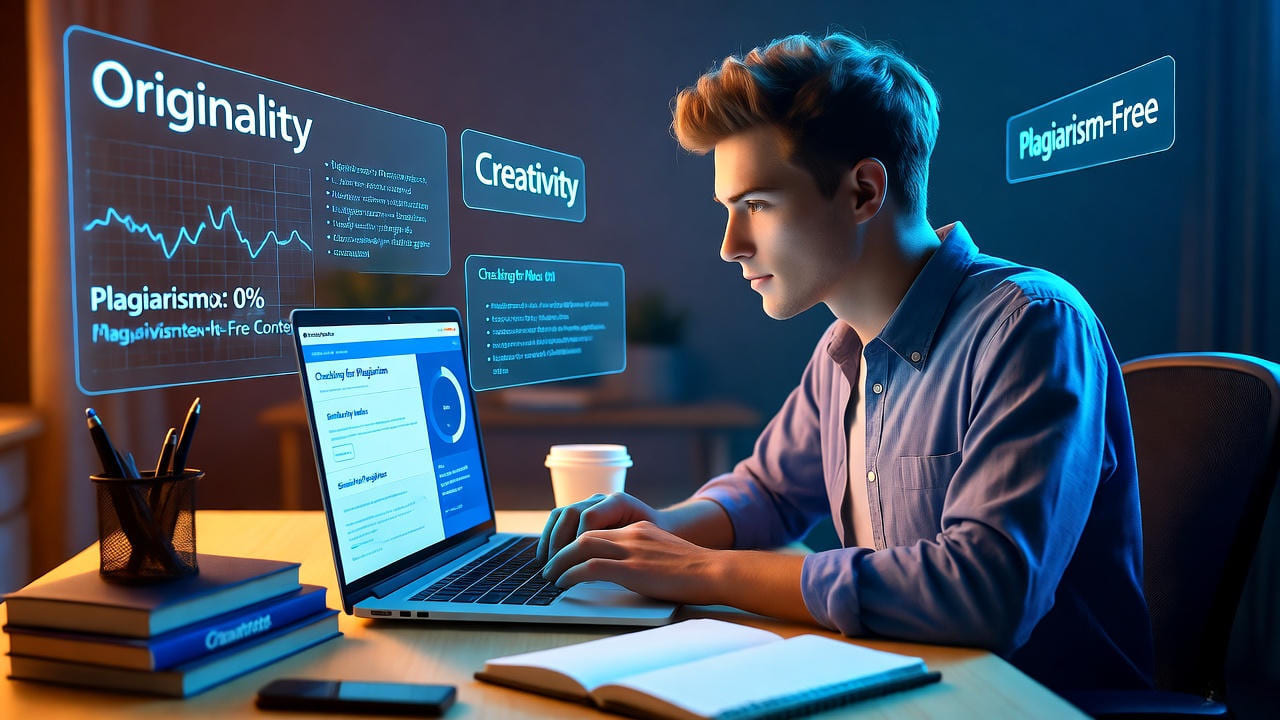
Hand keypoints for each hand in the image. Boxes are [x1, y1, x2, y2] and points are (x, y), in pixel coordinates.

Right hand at [535, 492, 659, 563]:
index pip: (589, 517)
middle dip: (559, 542)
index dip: (579, 540)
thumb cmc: (655, 539)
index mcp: (619, 502)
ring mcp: (590, 504)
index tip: (575, 563)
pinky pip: (559, 520)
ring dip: (550, 539)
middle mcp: (602, 499)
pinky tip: (545, 555)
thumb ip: (625, 547)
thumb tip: (600, 563)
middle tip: (554, 566)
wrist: (661, 527)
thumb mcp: (645, 544)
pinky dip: (549, 537)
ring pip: (561, 514)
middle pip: (571, 513)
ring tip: (546, 562)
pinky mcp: (581, 513)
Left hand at [541, 521, 724, 604]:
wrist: (714, 571)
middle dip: (561, 551)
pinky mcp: (631, 568)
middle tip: (548, 567)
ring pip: (581, 547)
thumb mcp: (665, 555)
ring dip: (560, 562)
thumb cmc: (696, 571)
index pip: (598, 530)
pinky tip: (563, 583)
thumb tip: (627, 572)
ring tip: (550, 576)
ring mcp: (631, 550)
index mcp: (639, 529)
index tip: (564, 556)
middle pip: (584, 535)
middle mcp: (632, 534)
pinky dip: (571, 574)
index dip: (575, 543)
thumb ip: (644, 556)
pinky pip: (591, 567)